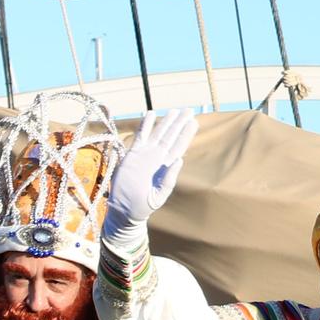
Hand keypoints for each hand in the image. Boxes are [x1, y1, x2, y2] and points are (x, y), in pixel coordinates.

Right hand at [105, 109, 199, 240]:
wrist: (125, 210)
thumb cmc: (143, 206)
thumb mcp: (159, 196)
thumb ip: (169, 180)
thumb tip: (179, 160)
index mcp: (167, 167)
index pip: (179, 146)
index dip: (186, 134)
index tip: (194, 121)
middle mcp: (157, 158)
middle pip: (170, 136)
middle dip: (179, 123)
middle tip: (188, 110)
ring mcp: (145, 154)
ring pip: (157, 133)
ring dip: (165, 122)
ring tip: (174, 111)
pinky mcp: (132, 154)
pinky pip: (140, 136)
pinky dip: (145, 125)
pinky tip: (150, 114)